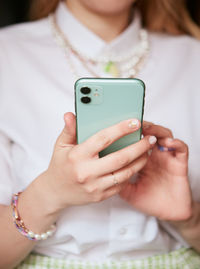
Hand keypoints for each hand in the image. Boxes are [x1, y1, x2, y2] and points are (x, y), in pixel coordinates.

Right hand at [42, 113, 156, 210]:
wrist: (55, 192)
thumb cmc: (60, 165)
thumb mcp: (61, 145)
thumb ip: (69, 130)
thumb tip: (70, 115)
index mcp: (78, 156)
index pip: (103, 139)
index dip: (121, 129)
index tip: (135, 122)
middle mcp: (87, 172)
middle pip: (120, 157)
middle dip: (138, 146)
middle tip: (149, 138)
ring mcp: (94, 186)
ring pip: (124, 173)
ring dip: (140, 161)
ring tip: (147, 150)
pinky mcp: (100, 196)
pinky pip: (121, 184)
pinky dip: (131, 173)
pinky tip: (136, 164)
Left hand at [120, 123, 191, 220]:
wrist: (169, 213)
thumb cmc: (149, 201)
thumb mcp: (128, 191)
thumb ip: (117, 181)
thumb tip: (100, 172)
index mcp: (142, 159)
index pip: (135, 141)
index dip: (129, 133)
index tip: (119, 128)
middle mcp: (154, 155)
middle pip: (150, 133)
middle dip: (142, 127)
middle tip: (134, 123)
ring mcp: (167, 157)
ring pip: (165, 135)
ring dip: (157, 130)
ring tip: (148, 130)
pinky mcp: (180, 163)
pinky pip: (181, 149)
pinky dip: (176, 143)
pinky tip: (167, 143)